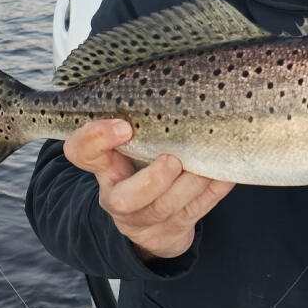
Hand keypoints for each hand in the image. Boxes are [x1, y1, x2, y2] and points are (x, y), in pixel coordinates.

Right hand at [63, 119, 234, 260]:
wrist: (151, 223)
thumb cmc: (141, 167)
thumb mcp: (131, 145)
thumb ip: (139, 121)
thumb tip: (169, 77)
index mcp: (104, 168)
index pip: (81, 152)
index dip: (96, 139)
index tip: (124, 126)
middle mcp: (119, 197)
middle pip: (124, 199)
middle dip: (153, 180)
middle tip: (173, 159)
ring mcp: (147, 219)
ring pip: (166, 208)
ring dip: (191, 184)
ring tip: (207, 163)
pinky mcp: (174, 230)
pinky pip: (196, 212)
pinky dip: (213, 192)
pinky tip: (225, 174)